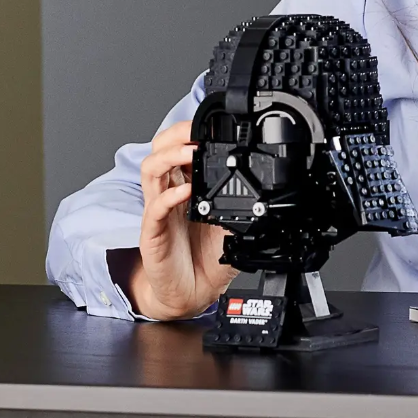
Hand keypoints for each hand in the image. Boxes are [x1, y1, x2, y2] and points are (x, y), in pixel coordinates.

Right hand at [129, 121, 237, 319]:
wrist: (193, 293)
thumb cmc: (206, 257)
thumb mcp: (231, 223)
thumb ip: (240, 203)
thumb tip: (266, 187)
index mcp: (185, 187)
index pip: (179, 149)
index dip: (189, 133)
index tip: (208, 124)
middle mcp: (168, 195)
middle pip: (158, 151)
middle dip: (175, 135)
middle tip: (196, 131)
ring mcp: (158, 213)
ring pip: (150, 172)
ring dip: (170, 157)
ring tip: (190, 152)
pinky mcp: (152, 235)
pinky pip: (154, 210)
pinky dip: (168, 197)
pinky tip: (185, 192)